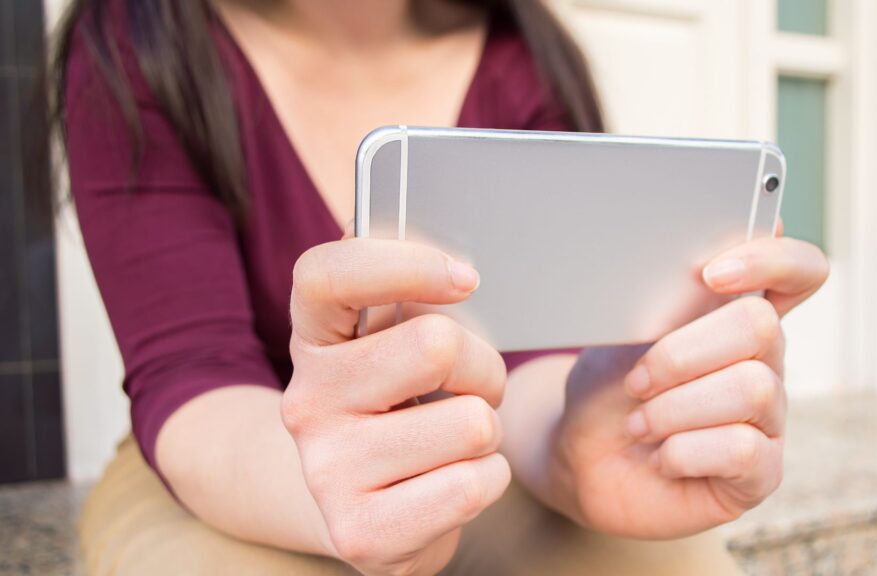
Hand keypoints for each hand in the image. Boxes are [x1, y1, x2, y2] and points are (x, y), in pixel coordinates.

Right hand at [285, 239, 510, 575]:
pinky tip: (452, 480)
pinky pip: (472, 485)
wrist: (368, 509)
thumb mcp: (394, 339)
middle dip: (482, 367)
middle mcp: (306, 400)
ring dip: (487, 431)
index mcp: (313, 338)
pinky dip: (488, 479)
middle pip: (436, 345)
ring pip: (471, 423)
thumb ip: (410, 286)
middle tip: (468, 388)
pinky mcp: (360, 532)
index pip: (327, 275)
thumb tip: (434, 251)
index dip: (404, 263)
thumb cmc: (401, 405)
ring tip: (453, 441)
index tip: (465, 278)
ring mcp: (326, 469)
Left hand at [549, 236, 827, 538]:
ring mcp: (769, 419)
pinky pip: (741, 449)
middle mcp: (765, 363)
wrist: (582, 462)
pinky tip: (661, 458)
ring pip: (752, 388)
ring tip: (639, 424)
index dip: (773, 261)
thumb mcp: (625, 334)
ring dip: (675, 407)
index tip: (711, 274)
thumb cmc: (608, 391)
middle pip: (762, 326)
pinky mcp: (761, 472)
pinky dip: (683, 451)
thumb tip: (715, 252)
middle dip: (681, 353)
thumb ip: (671, 296)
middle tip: (637, 380)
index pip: (800, 271)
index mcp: (736, 317)